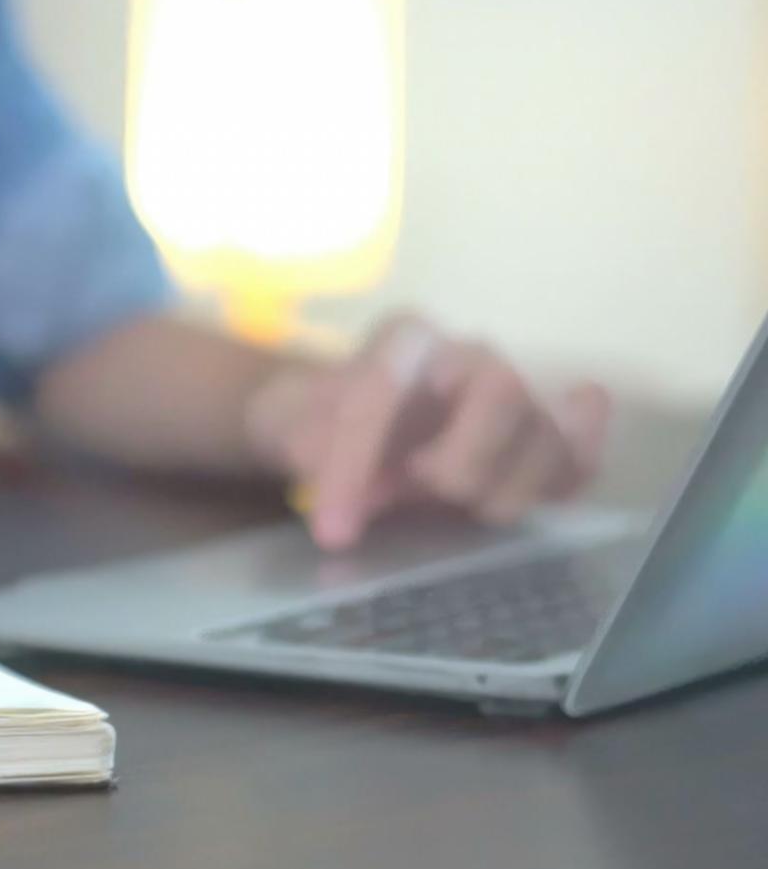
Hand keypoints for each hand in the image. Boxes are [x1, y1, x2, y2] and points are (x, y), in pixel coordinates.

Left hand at [244, 315, 609, 549]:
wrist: (347, 421)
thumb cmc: (321, 419)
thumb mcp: (292, 430)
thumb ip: (313, 453)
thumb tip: (337, 496)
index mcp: (404, 338)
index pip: (384, 389)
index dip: (355, 464)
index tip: (333, 530)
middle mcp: (468, 355)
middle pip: (501, 389)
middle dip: (461, 461)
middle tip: (420, 493)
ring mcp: (514, 394)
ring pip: (545, 433)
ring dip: (502, 490)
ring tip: (456, 508)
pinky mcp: (540, 439)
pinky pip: (577, 457)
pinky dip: (569, 476)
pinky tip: (551, 487)